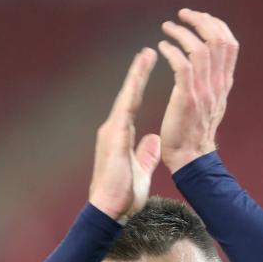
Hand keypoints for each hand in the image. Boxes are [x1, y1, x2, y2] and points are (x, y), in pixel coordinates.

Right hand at [89, 48, 161, 220]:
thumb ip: (146, 154)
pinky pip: (124, 112)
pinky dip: (131, 95)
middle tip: (147, 51)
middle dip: (138, 73)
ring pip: (126, 99)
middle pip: (128, 96)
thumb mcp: (141, 172)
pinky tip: (138, 80)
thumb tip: (154, 139)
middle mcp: (114, 130)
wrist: (109, 210)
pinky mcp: (113, 139)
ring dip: (135, 77)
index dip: (140, 87)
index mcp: (121, 137)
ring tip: (145, 55)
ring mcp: (111, 133)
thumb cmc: (123, 196)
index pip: (133, 106)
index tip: (148, 69)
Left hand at [158, 9, 238, 173]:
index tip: (199, 18)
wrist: (191, 159)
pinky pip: (182, 65)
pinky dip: (171, 51)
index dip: (216, 25)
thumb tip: (210, 66)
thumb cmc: (195, 134)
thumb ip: (213, 84)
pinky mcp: (187, 98)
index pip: (230, 45)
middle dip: (200, 21)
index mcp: (224, 84)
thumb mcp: (213, 105)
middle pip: (218, 40)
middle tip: (183, 15)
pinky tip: (161, 47)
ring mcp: (203, 91)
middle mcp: (217, 85)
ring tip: (168, 28)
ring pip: (200, 49)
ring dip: (182, 33)